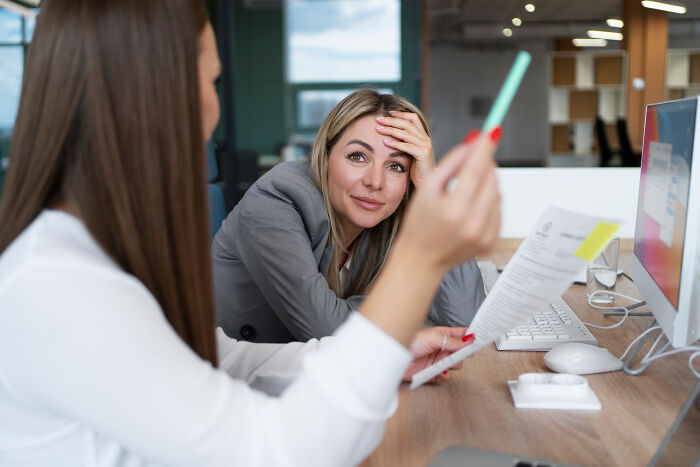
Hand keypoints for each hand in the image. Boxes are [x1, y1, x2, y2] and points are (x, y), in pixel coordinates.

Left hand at [376, 111, 433, 188]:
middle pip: (407, 123)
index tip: (388, 113)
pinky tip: (385, 142)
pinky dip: (395, 143)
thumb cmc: (416, 169)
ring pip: (406, 133)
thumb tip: (390, 134)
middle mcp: (425, 138)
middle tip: (378, 119)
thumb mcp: (410, 152)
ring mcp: (425, 146)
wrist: (426, 182)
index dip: (401, 114)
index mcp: (423, 135)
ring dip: (390, 130)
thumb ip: (404, 142)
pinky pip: (407, 146)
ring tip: (378, 129)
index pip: (413, 118)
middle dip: (391, 120)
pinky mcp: (423, 154)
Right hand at [394, 128, 501, 274]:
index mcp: (455, 210)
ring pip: (497, 193)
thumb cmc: (419, 224)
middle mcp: (474, 223)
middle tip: (470, 163)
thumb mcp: (427, 188)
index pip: (476, 170)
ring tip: (463, 193)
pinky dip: (488, 202)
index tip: (493, 131)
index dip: (485, 148)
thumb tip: (473, 143)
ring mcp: (485, 234)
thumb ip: (451, 163)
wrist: (421, 260)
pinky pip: (498, 210)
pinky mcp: (492, 241)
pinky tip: (470, 209)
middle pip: (491, 179)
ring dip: (486, 184)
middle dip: (484, 165)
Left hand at [402, 327, 474, 382]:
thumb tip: (467, 339)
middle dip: (461, 354)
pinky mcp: (434, 373)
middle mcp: (442, 348)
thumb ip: (452, 340)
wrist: (394, 359)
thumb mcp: (432, 338)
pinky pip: (446, 377)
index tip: (480, 340)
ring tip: (443, 363)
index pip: (462, 335)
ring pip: (456, 365)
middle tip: (458, 354)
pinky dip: (444, 376)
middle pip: (462, 352)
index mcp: (443, 335)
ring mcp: (439, 360)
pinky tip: (439, 372)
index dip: (471, 337)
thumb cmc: (409, 342)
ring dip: (451, 365)